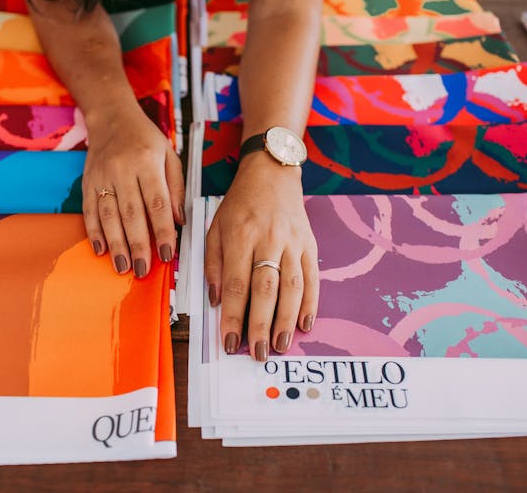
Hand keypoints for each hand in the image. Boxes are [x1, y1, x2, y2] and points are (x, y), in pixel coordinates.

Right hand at [81, 102, 184, 276]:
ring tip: (123, 267)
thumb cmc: (145, 138)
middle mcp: (123, 169)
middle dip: (138, 245)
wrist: (111, 116)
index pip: (157, 203)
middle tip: (142, 270)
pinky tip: (100, 250)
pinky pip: (89, 210)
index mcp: (148, 162)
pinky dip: (94, 232)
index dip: (162, 231)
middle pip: (131, 213)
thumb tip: (179, 221)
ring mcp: (102, 176)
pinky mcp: (87, 181)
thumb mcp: (169, 155)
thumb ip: (176, 188)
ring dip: (115, 244)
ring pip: (108, 215)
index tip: (167, 254)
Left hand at [205, 152, 318, 360]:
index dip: (233, 316)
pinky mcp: (310, 243)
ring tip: (281, 345)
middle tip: (258, 353)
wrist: (272, 173)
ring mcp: (292, 242)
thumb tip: (218, 300)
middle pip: (265, 289)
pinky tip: (305, 324)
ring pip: (292, 287)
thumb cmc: (239, 204)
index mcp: (239, 237)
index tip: (230, 342)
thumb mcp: (214, 227)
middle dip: (261, 325)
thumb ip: (213, 264)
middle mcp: (268, 240)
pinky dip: (311, 303)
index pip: (236, 284)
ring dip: (287, 320)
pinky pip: (313, 277)